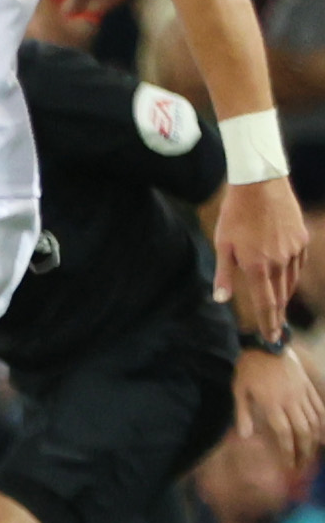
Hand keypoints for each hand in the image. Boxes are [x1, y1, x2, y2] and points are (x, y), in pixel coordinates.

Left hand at [213, 175, 306, 338]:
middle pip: (280, 296)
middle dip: (277, 315)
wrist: (260, 185)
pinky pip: (297, 264)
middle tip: (275, 330)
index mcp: (257, 266)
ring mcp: (293, 250)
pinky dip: (292, 276)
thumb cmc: (235, 214)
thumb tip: (221, 300)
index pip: (265, 303)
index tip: (270, 337)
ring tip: (279, 310)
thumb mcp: (222, 243)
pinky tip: (287, 281)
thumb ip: (224, 274)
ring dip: (285, 297)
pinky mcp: (301, 239)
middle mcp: (279, 262)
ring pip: (291, 281)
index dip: (268, 322)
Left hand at [232, 343, 324, 463]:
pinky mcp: (309, 386)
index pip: (284, 433)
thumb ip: (243, 414)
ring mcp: (302, 393)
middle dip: (304, 452)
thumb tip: (246, 437)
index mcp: (272, 403)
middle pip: (303, 432)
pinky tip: (322, 435)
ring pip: (315, 422)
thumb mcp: (239, 390)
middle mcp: (291, 400)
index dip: (288, 451)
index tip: (289, 465)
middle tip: (302, 466)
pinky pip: (320, 408)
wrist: (266, 343)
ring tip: (311, 455)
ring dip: (314, 441)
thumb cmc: (248, 367)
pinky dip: (323, 423)